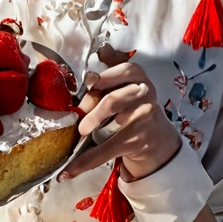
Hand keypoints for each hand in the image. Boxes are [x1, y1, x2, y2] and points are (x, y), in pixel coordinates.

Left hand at [63, 62, 180, 182]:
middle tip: (79, 117)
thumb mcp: (126, 84)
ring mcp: (143, 119)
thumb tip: (103, 49)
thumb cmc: (132, 106)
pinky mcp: (136, 141)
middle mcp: (145, 95)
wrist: (156, 138)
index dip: (103, 78)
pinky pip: (106, 151)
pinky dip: (84, 162)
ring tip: (79, 134)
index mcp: (139, 77)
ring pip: (112, 125)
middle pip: (114, 100)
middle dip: (92, 109)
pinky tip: (67, 172)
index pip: (124, 70)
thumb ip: (113, 68)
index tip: (90, 84)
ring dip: (91, 128)